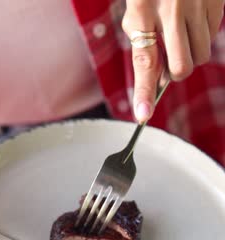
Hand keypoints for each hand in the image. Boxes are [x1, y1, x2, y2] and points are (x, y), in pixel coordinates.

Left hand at [122, 0, 224, 121]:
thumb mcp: (137, 5)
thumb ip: (142, 38)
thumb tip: (155, 78)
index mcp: (142, 8)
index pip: (144, 61)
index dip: (144, 91)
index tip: (143, 115)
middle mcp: (170, 8)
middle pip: (181, 68)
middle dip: (177, 71)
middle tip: (172, 57)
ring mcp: (197, 3)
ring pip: (201, 55)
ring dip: (191, 53)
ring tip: (182, 31)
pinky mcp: (216, 1)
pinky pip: (213, 36)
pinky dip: (203, 35)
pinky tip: (194, 17)